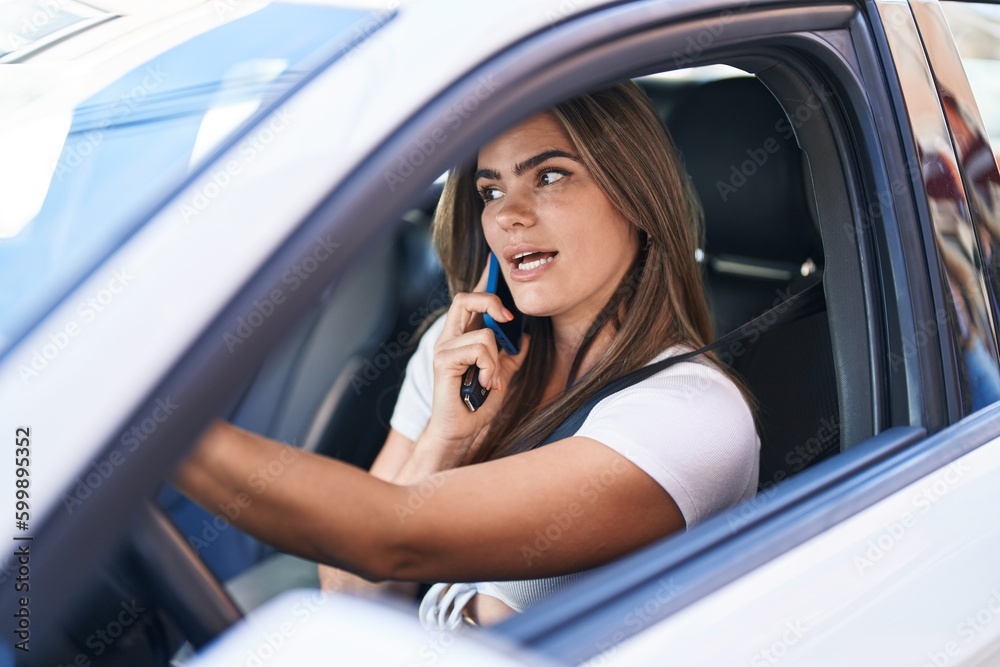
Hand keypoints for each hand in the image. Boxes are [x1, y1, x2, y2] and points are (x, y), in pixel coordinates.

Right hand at [418, 262, 529, 468]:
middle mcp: (449, 338)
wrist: (460, 430)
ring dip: (497, 359)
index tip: (496, 267)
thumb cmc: (476, 404)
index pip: (469, 300)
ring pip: (484, 333)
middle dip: (491, 302)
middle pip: (464, 298)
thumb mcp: (501, 374)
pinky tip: (486, 384)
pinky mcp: (443, 362)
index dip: (483, 282)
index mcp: (461, 337)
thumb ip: (510, 355)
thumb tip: (524, 335)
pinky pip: (479, 350)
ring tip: (492, 380)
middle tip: (508, 319)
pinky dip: (490, 368)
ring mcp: (443, 349)